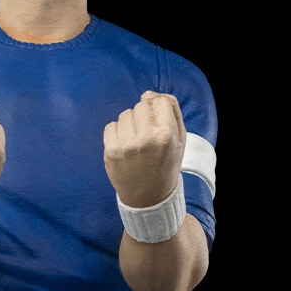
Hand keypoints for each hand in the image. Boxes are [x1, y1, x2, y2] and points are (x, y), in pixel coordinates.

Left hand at [103, 91, 185, 208]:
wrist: (149, 197)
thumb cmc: (166, 164)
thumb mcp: (179, 139)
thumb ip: (170, 110)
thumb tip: (147, 93)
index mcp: (166, 134)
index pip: (159, 101)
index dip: (158, 109)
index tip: (158, 124)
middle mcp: (146, 138)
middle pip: (140, 106)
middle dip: (143, 116)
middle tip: (147, 135)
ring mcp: (126, 145)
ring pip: (125, 114)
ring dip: (130, 124)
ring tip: (136, 142)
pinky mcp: (111, 151)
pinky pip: (110, 126)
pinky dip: (116, 133)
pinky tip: (125, 147)